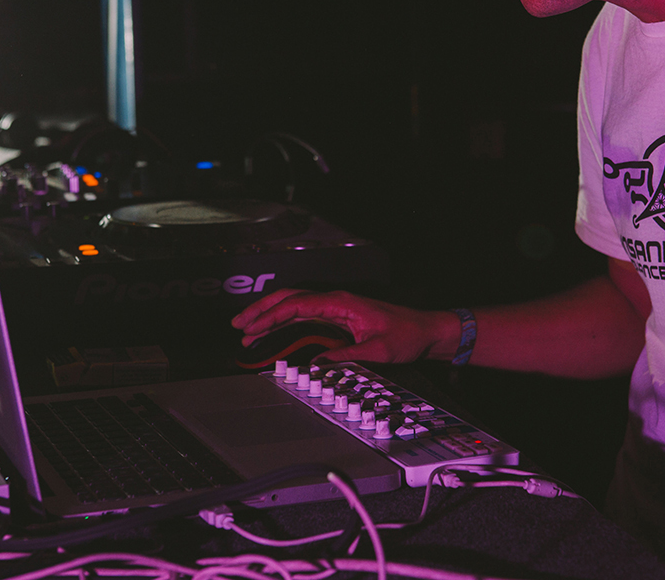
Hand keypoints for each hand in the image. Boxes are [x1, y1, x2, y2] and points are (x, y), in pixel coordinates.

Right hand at [231, 289, 453, 364]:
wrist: (425, 331)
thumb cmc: (407, 334)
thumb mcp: (378, 349)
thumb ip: (346, 356)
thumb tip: (317, 364)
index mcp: (341, 303)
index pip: (297, 304)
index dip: (271, 315)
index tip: (252, 326)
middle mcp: (335, 302)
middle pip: (289, 299)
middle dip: (261, 310)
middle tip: (238, 325)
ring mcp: (335, 309)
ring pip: (294, 306)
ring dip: (270, 316)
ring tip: (248, 331)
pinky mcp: (338, 318)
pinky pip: (305, 316)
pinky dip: (285, 323)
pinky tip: (273, 333)